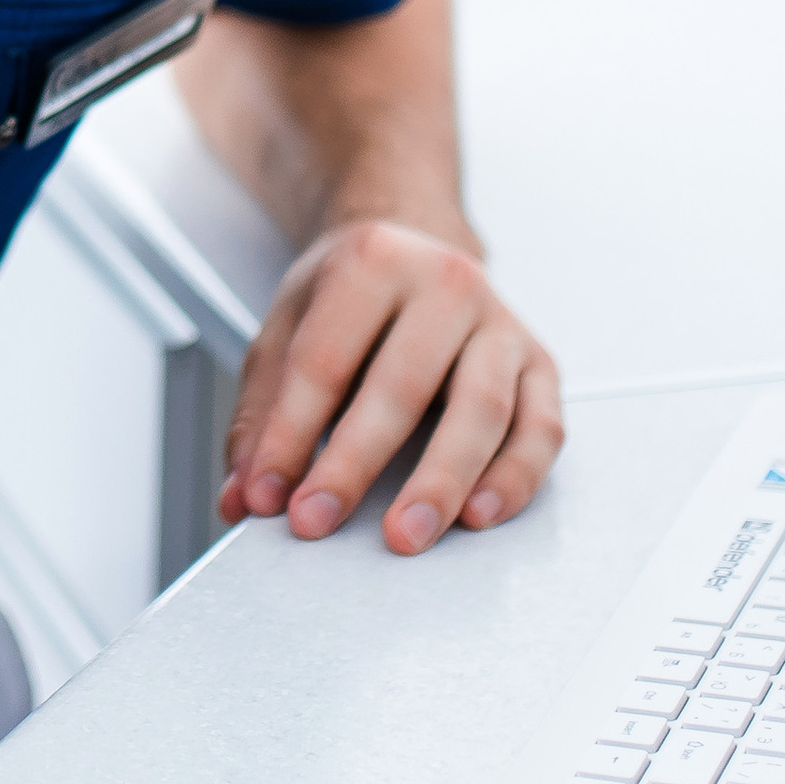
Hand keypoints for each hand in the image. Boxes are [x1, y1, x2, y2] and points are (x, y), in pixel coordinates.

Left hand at [216, 218, 562, 553]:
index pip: (323, 361)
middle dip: (354, 464)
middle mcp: (445, 282)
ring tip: (405, 535)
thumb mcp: (286, 330)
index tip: (267, 496)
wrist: (415, 248)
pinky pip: (540, 428)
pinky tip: (478, 516)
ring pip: (481, 410)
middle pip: (400, 386)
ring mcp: (500, 321)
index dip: (289, 435)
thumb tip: (244, 496)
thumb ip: (260, 414)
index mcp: (372, 260)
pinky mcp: (540, 362)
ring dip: (441, 481)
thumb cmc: (348, 299)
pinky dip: (514, 478)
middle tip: (317, 522)